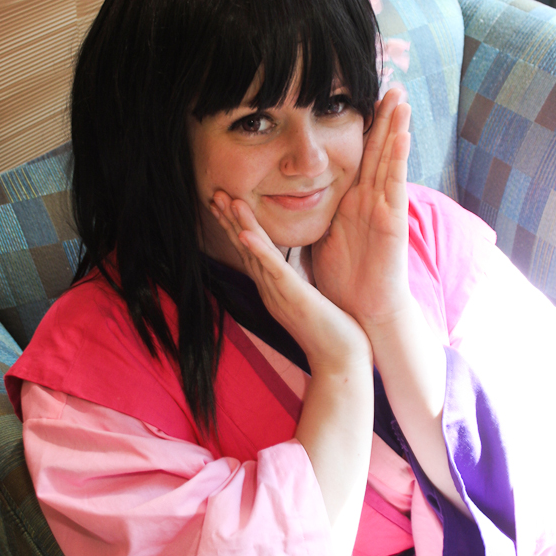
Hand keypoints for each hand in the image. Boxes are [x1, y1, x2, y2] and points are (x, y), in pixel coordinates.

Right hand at [210, 192, 371, 372]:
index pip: (252, 251)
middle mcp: (271, 290)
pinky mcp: (295, 298)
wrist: (342, 362)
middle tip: (213, 193)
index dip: (237, 225)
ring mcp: (280, 294)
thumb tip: (294, 268)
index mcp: (275, 288)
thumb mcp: (310, 299)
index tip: (226, 202)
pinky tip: (245, 233)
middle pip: (245, 248)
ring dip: (239, 226)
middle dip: (228, 220)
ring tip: (225, 200)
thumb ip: (297, 283)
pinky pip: (274, 270)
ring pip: (255, 253)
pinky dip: (259, 250)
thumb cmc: (332, 332)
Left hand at [311, 89, 411, 327]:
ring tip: (401, 97)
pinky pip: (396, 186)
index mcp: (354, 201)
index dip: (364, 127)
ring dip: (397, 128)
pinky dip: (400, 160)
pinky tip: (404, 135)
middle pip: (379, 149)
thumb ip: (316, 211)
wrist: (363, 311)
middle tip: (392, 82)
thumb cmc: (344, 278)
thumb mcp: (324, 234)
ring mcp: (385, 208)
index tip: (362, 96)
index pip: (361, 155)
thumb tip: (293, 195)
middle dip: (385, 117)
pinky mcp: (392, 223)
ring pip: (391, 160)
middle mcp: (372, 200)